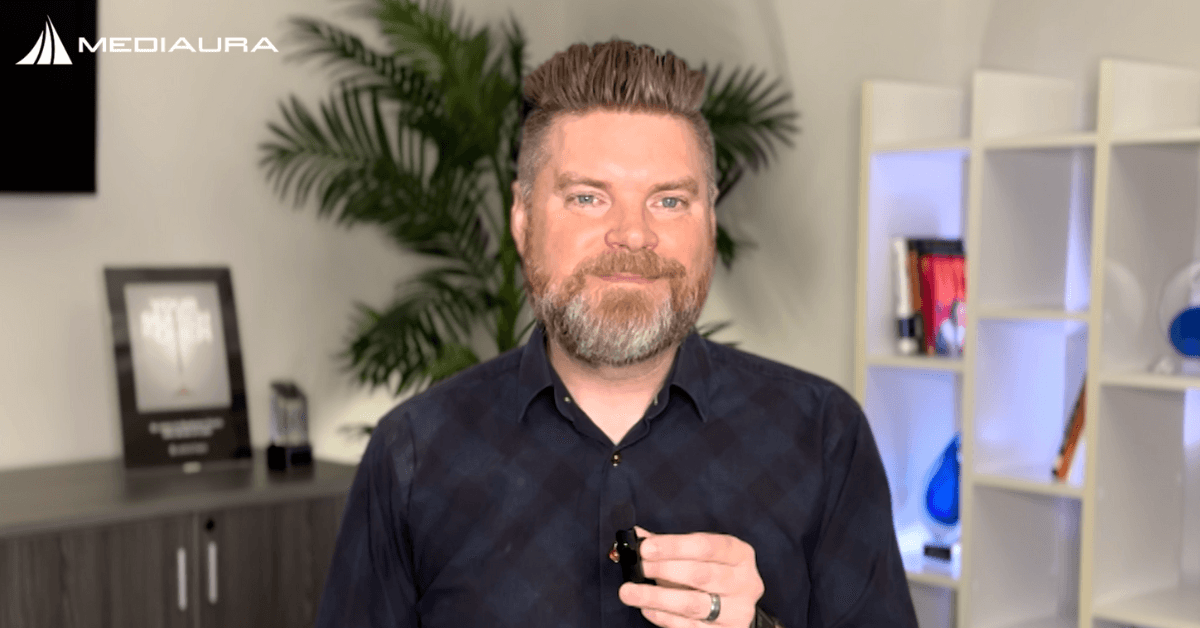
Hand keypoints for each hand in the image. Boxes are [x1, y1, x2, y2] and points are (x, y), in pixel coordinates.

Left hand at [618, 526, 763, 627]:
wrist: (736, 606)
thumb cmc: (714, 572)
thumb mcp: (700, 554)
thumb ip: (669, 546)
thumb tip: (636, 537)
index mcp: (740, 554)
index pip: (707, 546)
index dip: (674, 546)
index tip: (646, 548)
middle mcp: (745, 583)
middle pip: (701, 575)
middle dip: (664, 570)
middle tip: (639, 568)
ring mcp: (738, 611)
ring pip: (693, 604)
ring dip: (657, 597)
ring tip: (629, 592)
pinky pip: (690, 627)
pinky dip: (664, 618)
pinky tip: (647, 609)